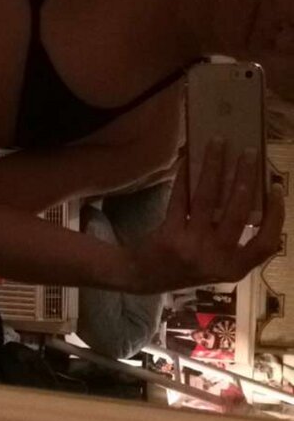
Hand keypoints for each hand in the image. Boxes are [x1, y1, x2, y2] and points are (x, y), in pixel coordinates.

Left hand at [131, 139, 284, 292]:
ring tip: (217, 143)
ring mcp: (192, 248)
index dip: (276, 216)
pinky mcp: (169, 237)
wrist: (144, 277)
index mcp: (235, 268)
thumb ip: (234, 237)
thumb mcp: (217, 261)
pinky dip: (184, 176)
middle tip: (248, 151)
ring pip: (206, 200)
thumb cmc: (188, 263)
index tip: (277, 188)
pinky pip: (180, 199)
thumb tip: (247, 186)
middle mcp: (216, 260)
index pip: (267, 243)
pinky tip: (187, 158)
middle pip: (238, 213)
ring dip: (213, 167)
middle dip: (245, 177)